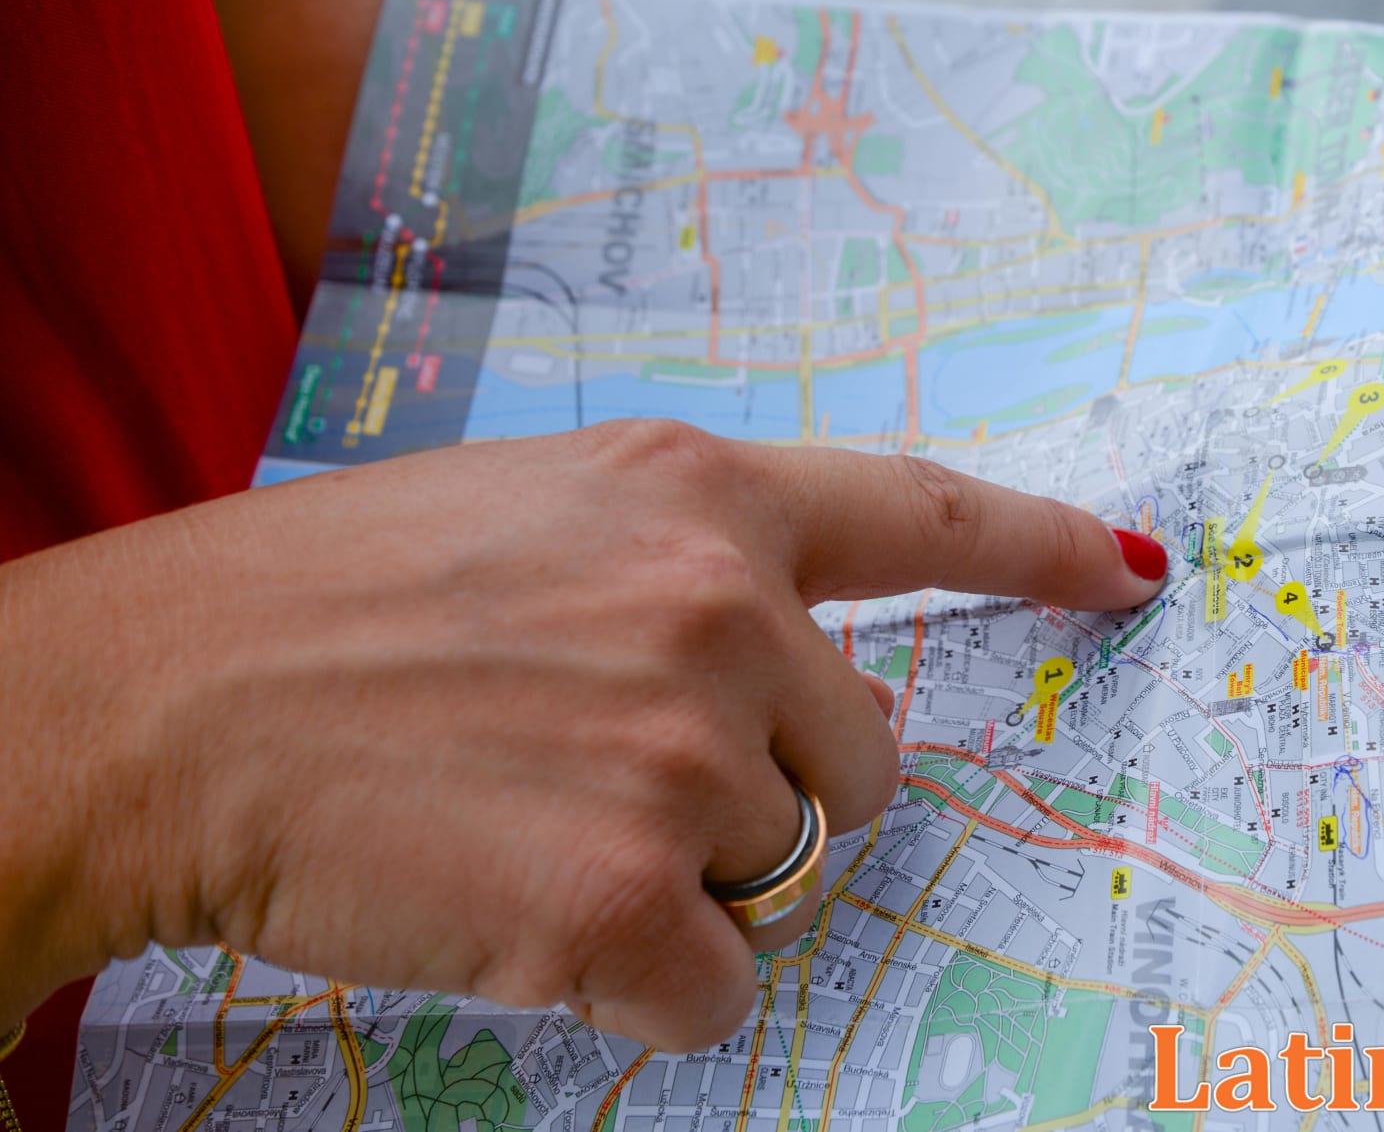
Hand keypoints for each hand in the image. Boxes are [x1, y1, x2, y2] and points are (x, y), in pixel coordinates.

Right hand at [0, 421, 1165, 1048]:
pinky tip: (523, 918)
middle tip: (609, 777)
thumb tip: (820, 678)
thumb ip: (692, 570)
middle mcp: (719, 604)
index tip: (1126, 572)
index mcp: (695, 492)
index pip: (920, 511)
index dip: (1036, 546)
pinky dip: (641, 985)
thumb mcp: (534, 518)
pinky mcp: (635, 899)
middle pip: (863, 755)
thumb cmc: (323, 605)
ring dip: (687, 879)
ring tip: (534, 825)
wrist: (159, 706)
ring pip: (786, 871)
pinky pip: (717, 988)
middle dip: (773, 788)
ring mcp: (687, 752)